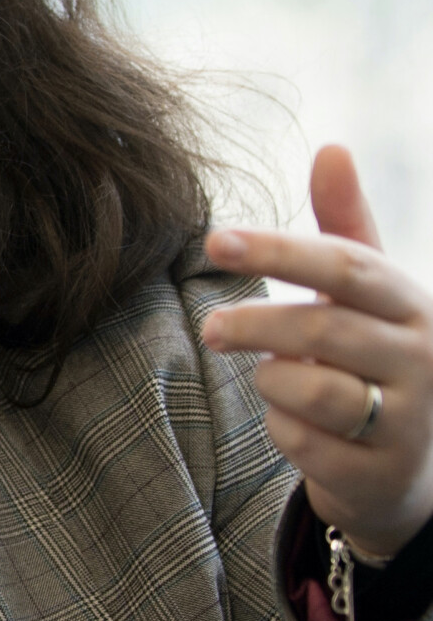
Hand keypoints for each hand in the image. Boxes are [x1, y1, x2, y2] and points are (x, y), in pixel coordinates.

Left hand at [202, 144, 432, 556]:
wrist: (407, 463)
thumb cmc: (372, 355)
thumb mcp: (366, 291)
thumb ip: (344, 223)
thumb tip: (332, 147)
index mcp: (413, 303)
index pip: (346, 265)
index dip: (277, 249)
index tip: (214, 241)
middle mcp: (424, 358)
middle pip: (323, 328)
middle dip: (254, 324)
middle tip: (209, 328)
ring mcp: (409, 420)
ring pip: (313, 390)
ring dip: (273, 380)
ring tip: (274, 376)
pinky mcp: (383, 473)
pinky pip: (304, 442)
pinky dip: (281, 428)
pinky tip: (294, 423)